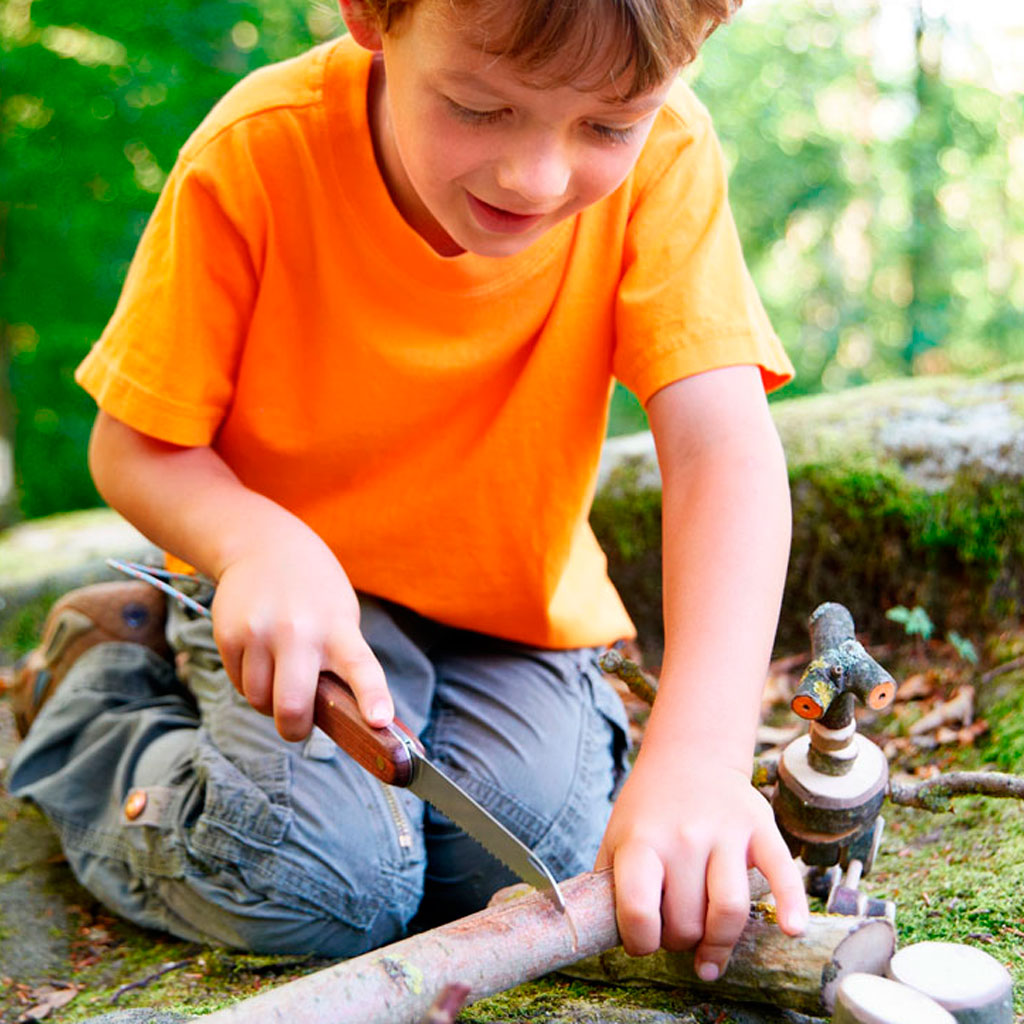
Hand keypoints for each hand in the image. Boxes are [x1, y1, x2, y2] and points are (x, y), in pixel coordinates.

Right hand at [210, 525, 391, 740]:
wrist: (264, 546)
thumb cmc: (314, 594)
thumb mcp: (340, 616)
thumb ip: (339, 660)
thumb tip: (337, 718)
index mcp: (338, 628)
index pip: (361, 667)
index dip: (372, 697)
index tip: (380, 722)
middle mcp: (300, 631)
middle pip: (293, 705)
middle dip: (295, 728)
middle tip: (297, 727)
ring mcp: (261, 633)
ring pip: (259, 700)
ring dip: (268, 702)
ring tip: (278, 676)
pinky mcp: (229, 635)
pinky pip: (238, 684)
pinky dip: (249, 683)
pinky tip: (258, 658)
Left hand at [595, 754, 807, 980]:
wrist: (691, 756)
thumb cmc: (650, 809)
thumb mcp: (617, 838)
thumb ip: (609, 885)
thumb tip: (604, 938)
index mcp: (641, 841)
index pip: (638, 911)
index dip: (640, 941)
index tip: (644, 941)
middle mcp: (683, 836)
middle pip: (687, 922)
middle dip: (680, 941)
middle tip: (676, 931)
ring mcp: (724, 831)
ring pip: (729, 910)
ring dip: (719, 944)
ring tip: (709, 954)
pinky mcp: (760, 828)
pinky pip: (781, 873)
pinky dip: (791, 905)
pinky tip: (791, 930)